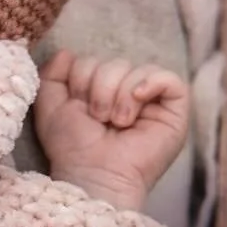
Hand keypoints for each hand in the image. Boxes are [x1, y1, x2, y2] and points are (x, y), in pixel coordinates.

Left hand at [32, 49, 189, 210]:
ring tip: (116, 122)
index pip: (95, 60)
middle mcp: (129, 94)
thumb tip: (67, 52)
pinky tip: (137, 98)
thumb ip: (51, 75)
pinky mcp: (175, 113)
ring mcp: (154, 103)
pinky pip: (171, 80)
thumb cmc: (72, 147)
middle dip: (100, 87)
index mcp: (103, 91)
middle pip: (116, 61)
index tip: (79, 105)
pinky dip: (151, 83)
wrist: (93, 174)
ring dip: (120, 94)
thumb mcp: (51, 105)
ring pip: (139, 68)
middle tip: (98, 118)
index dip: (82, 76)